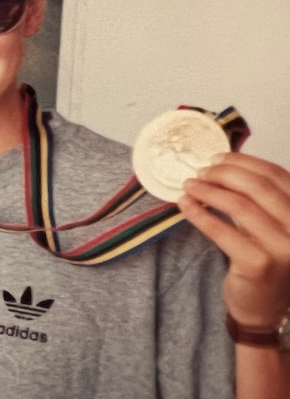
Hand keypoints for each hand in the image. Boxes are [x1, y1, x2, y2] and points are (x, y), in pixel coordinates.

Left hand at [179, 152, 289, 328]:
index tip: (217, 158)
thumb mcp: (272, 224)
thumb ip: (261, 198)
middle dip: (224, 174)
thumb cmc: (265, 260)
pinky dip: (200, 214)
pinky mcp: (259, 264)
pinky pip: (222, 230)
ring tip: (189, 186)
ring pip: (239, 206)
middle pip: (258, 187)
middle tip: (200, 172)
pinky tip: (185, 205)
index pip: (277, 176)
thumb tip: (223, 163)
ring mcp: (284, 248)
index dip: (244, 162)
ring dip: (208, 191)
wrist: (264, 307)